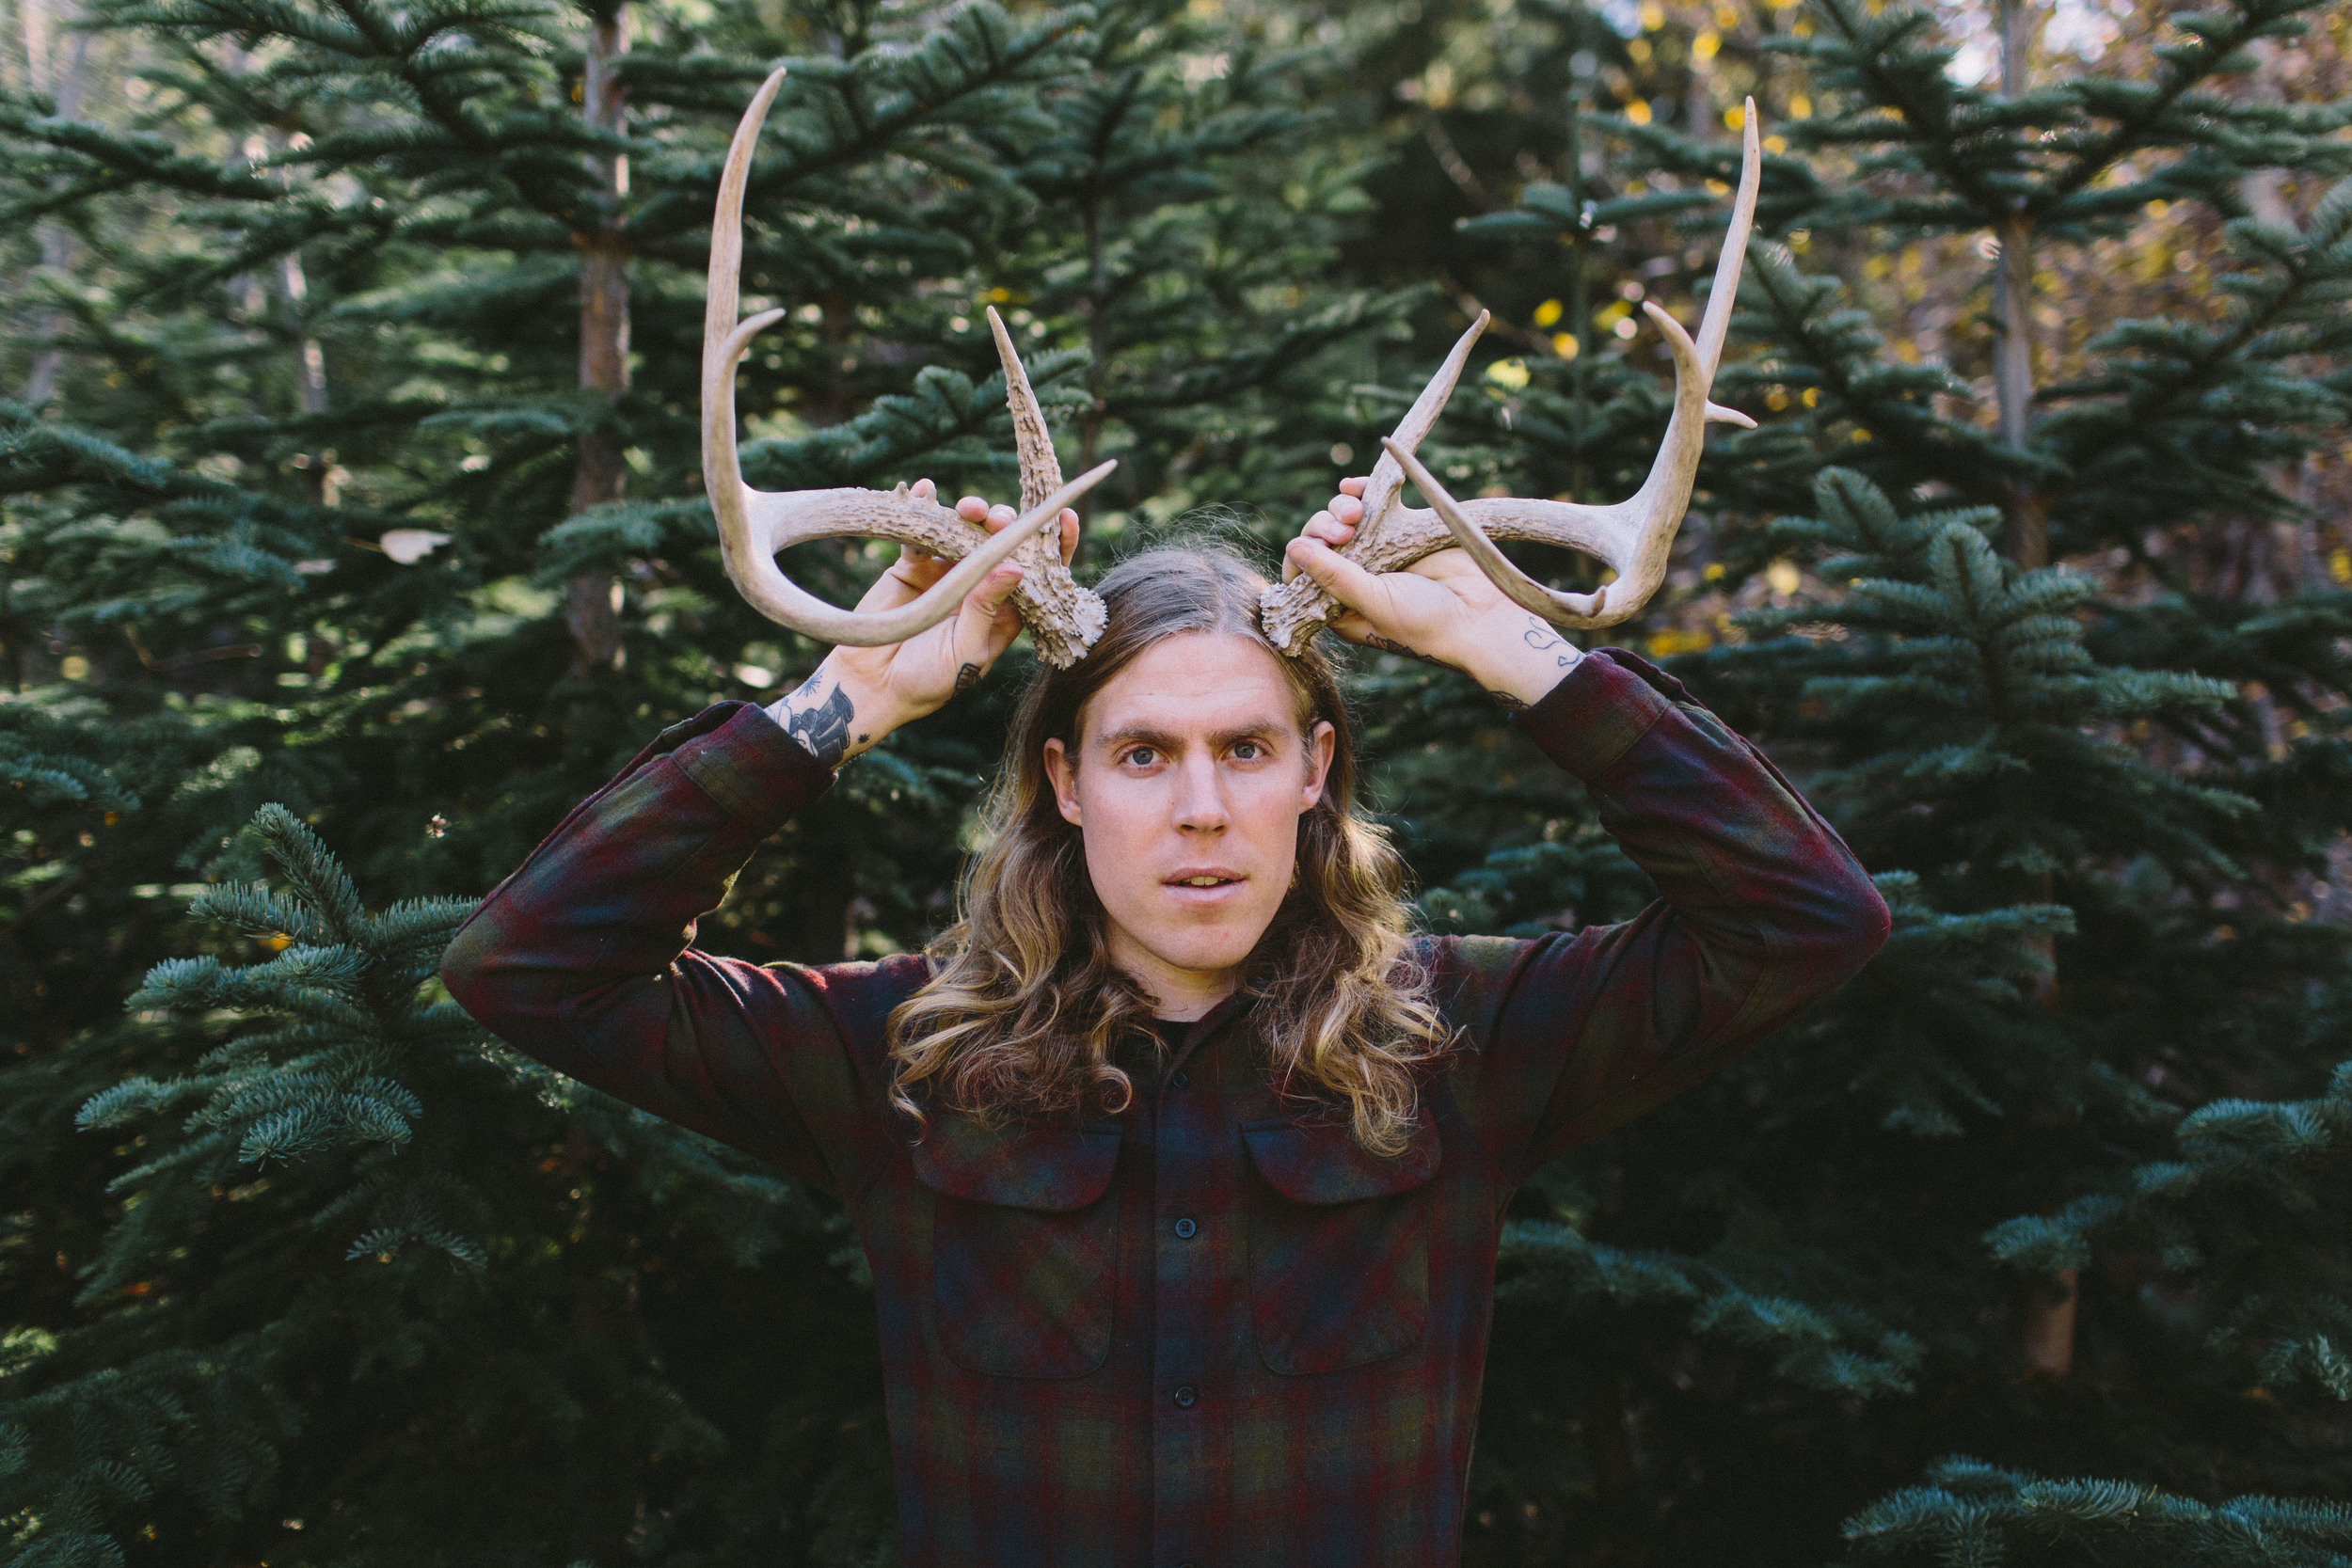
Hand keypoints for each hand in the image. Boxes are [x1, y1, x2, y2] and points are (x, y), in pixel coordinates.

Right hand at [767, 479, 1080, 766]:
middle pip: (1002, 545)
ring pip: (966, 531)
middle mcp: (981, 587)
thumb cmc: (927, 681)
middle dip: (1005, 524)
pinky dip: (924, 508)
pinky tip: (925, 492)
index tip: (1067, 518)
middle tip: (998, 519)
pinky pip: (922, 531)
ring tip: (968, 508)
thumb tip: (1016, 567)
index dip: (1056, 546)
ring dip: (970, 513)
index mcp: (1006, 612)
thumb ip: (985, 608)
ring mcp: (947, 572)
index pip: (1040, 575)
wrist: (872, 685)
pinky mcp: (913, 564)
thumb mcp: (964, 650)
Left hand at [1281, 475, 1580, 709]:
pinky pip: (1372, 502)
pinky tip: (1352, 487)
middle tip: (1342, 532)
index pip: (1302, 577)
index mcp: (1339, 605)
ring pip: (1342, 519)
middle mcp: (1355, 576)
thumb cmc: (1425, 623)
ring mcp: (1378, 550)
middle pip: (1320, 542)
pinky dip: (1358, 491)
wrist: (1480, 615)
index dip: (1301, 558)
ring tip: (1353, 512)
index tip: (1312, 549)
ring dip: (1339, 509)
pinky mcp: (1401, 528)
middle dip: (1321, 529)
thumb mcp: (1374, 603)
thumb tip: (1295, 547)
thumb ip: (1335, 577)